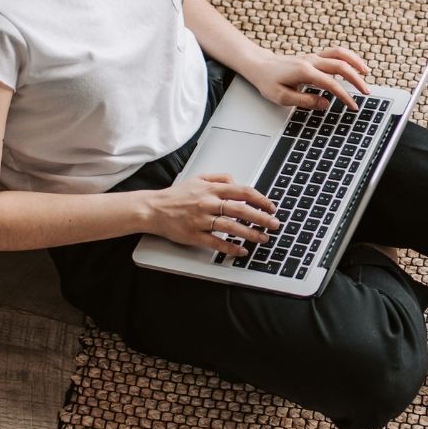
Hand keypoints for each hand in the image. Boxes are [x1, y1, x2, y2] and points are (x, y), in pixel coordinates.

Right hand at [145, 173, 280, 256]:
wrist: (152, 208)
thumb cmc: (176, 195)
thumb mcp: (198, 178)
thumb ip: (219, 177)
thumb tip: (236, 181)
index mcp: (211, 189)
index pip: (242, 191)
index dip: (260, 199)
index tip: (271, 207)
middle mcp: (207, 203)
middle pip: (241, 209)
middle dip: (261, 217)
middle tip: (274, 224)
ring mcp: (201, 220)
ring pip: (231, 226)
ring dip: (250, 233)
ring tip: (263, 238)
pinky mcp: (193, 235)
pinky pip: (215, 242)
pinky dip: (230, 247)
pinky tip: (242, 250)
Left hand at [245, 46, 372, 110]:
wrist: (259, 65)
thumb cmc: (268, 81)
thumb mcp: (281, 97)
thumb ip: (304, 101)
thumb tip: (325, 104)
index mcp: (304, 72)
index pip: (331, 84)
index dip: (345, 96)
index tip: (353, 106)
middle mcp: (311, 61)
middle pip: (341, 66)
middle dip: (356, 79)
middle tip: (366, 92)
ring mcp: (313, 56)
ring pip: (339, 53)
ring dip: (355, 61)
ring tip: (366, 72)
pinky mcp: (313, 56)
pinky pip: (334, 53)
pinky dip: (347, 57)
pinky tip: (354, 66)